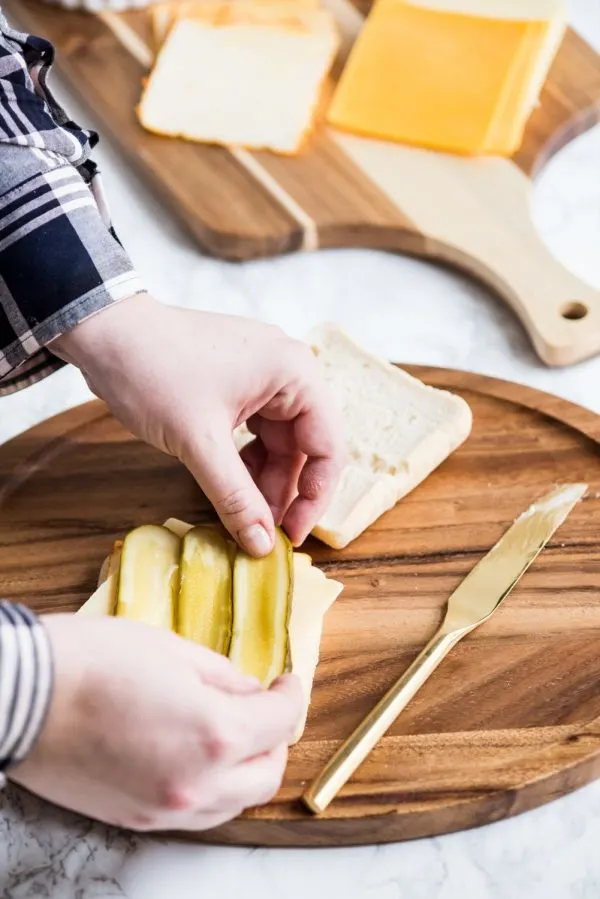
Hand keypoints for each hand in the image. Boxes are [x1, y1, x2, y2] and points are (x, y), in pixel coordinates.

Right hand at [10, 614, 302, 831]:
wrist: (23, 694)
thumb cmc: (93, 660)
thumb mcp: (173, 650)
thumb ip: (224, 677)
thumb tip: (250, 691)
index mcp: (214, 734)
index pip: (280, 722)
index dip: (291, 695)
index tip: (287, 681)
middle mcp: (197, 784)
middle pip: (267, 773)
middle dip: (276, 737)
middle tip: (265, 707)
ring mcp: (165, 809)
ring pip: (235, 802)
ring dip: (247, 768)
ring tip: (236, 733)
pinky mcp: (136, 818)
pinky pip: (197, 814)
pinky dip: (214, 788)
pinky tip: (200, 757)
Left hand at [51, 296, 344, 555]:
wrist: (104, 332)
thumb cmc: (152, 370)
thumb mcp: (198, 442)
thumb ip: (234, 496)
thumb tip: (262, 545)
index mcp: (294, 373)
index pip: (328, 446)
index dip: (314, 497)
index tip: (292, 535)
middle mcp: (287, 371)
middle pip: (305, 447)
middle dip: (285, 492)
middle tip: (262, 534)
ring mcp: (262, 376)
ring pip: (278, 443)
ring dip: (263, 481)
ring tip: (243, 515)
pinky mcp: (238, 384)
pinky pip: (256, 432)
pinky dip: (245, 463)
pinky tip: (228, 486)